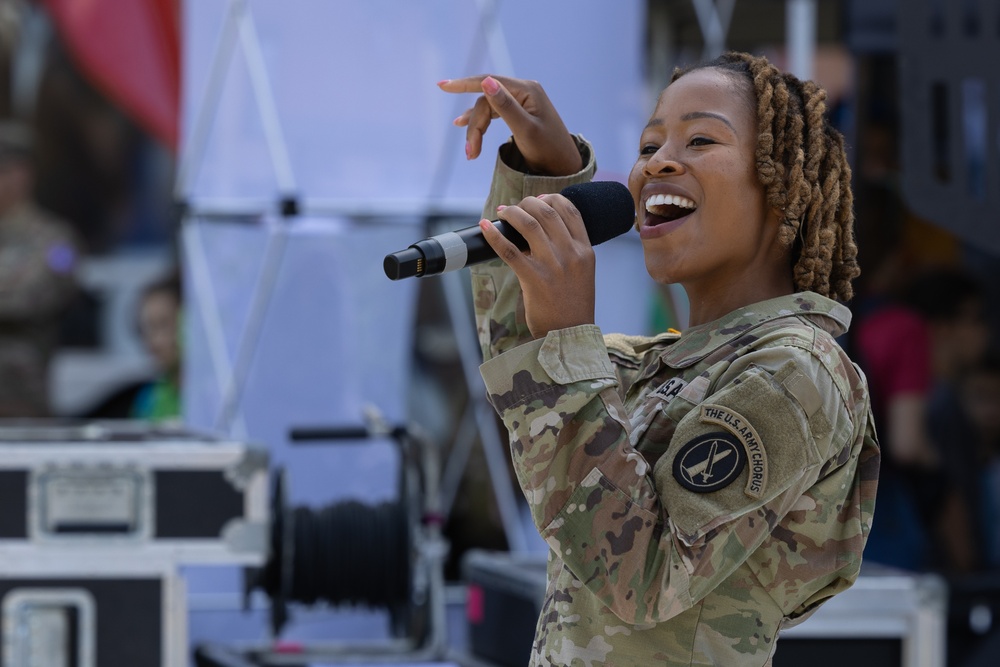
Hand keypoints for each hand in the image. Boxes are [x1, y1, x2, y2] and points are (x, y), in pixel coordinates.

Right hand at [438, 75, 582, 176]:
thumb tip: (486, 82)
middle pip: (487, 101)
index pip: (489, 82)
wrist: (565, 167)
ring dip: (476, 128)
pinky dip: (481, 123)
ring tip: (470, 151)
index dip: (464, 84)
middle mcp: (524, 91)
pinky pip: (494, 113)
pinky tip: (465, 125)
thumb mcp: (526, 130)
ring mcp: (522, 101)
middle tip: (470, 153)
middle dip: (475, 126)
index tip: (442, 86)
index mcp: (527, 90)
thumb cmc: (549, 151)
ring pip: (488, 109)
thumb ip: (505, 107)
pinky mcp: (520, 112)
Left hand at [479, 194, 594, 337]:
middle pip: (547, 212)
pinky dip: (494, 235)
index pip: (571, 211)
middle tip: (516, 207)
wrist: (570, 335)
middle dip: (528, 203)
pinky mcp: (533, 279)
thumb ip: (570, 251)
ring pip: (528, 224)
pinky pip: (509, 250)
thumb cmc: (573, 305)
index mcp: (585, 251)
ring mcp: (552, 265)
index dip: (553, 198)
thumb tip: (541, 230)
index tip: (539, 199)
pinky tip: (485, 227)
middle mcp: (571, 254)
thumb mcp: (582, 273)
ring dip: (512, 213)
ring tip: (502, 213)